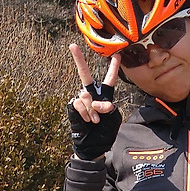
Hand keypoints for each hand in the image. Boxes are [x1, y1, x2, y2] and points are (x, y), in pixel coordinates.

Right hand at [67, 41, 122, 158]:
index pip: (110, 78)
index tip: (117, 54)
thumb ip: (107, 107)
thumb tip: (95, 102)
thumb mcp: (113, 118)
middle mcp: (92, 94)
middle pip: (85, 74)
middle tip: (72, 46)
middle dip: (78, 60)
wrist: (93, 145)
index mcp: (105, 95)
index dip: (113, 67)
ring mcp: (81, 100)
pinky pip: (79, 104)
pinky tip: (87, 120)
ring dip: (92, 110)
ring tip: (95, 120)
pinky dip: (85, 113)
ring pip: (85, 96)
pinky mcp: (73, 107)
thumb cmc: (105, 131)